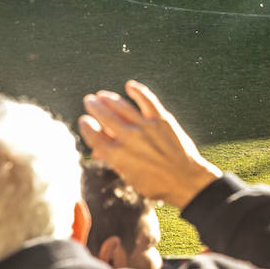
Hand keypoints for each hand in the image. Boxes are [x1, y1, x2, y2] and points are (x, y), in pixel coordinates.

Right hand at [78, 81, 221, 209]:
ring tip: (103, 95)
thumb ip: (112, 160)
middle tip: (89, 100)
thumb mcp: (129, 176)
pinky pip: (147, 100)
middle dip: (94, 106)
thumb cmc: (155, 183)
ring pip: (121, 106)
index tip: (84, 120)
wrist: (185, 179)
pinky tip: (130, 86)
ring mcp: (145, 126)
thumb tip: (97, 151)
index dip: (86, 126)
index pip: (93, 135)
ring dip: (109, 98)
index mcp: (116, 154)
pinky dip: (138, 91)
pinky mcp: (161, 119)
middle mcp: (128, 138)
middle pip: (104, 116)